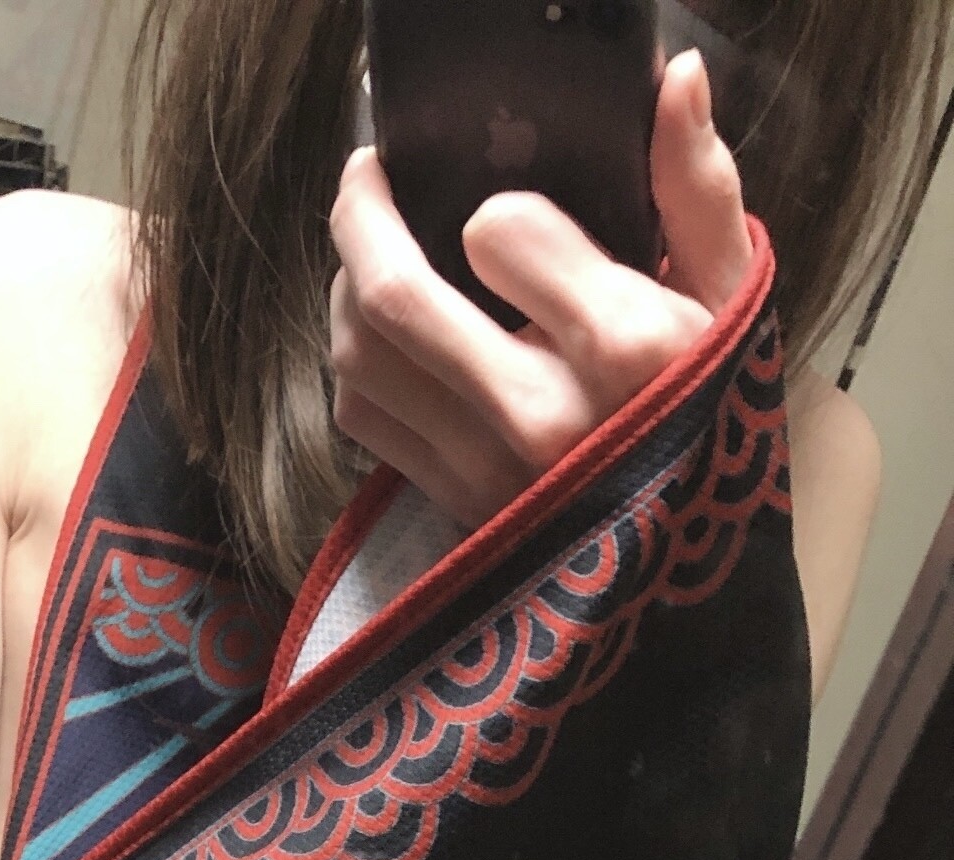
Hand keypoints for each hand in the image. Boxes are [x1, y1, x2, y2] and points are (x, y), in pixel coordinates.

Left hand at [327, 51, 754, 529]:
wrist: (696, 564)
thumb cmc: (716, 410)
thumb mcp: (731, 297)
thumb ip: (696, 189)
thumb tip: (674, 78)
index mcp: (627, 348)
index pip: (499, 233)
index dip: (485, 207)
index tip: (496, 205)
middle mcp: (541, 415)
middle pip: (392, 297)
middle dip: (360, 217)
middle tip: (365, 177)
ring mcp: (483, 470)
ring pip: (358, 359)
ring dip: (345, 292)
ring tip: (368, 253)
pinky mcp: (449, 507)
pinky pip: (362, 420)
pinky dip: (353, 365)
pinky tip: (379, 335)